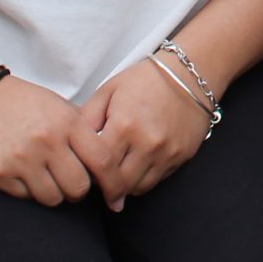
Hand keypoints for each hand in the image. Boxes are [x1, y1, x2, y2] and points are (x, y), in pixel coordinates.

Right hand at [0, 76, 117, 206]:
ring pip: (53, 198)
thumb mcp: (58, 105)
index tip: (114, 193)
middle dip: (79, 191)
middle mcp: (47, 141)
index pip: (103, 160)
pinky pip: (25, 197)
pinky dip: (28, 191)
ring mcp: (21, 159)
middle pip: (78, 187)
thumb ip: (81, 129)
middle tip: (72, 185)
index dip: (113, 182)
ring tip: (47, 178)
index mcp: (67, 122)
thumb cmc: (22, 102)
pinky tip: (24, 174)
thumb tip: (106, 158)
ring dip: (53, 193)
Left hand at [80, 57, 215, 210]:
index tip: (84, 174)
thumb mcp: (108, 91)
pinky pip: (156, 181)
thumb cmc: (145, 80)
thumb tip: (72, 148)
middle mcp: (148, 143)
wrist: (190, 73)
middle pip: (118, 184)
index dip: (88, 174)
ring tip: (116, 174)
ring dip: (123, 186)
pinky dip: (142, 179)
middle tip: (97, 180)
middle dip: (104, 187)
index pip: (99, 167)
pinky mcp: (182, 156)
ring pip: (137, 188)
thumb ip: (86, 120)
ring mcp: (167, 152)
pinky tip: (137, 166)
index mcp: (125, 125)